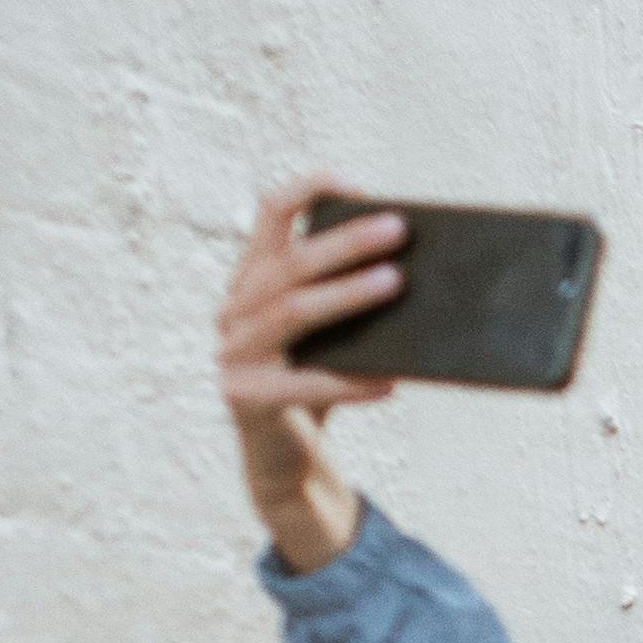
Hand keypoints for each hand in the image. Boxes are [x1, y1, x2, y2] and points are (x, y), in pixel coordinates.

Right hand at [217, 182, 402, 571]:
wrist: (284, 458)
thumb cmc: (313, 383)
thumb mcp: (327, 334)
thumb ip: (345, 300)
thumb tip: (410, 269)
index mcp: (250, 280)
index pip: (270, 215)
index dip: (310, 191)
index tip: (357, 184)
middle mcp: (233, 310)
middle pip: (291, 263)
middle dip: (346, 242)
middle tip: (399, 230)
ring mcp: (233, 354)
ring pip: (293, 312)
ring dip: (348, 295)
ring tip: (396, 284)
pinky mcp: (245, 399)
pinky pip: (306, 384)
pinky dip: (352, 382)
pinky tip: (392, 381)